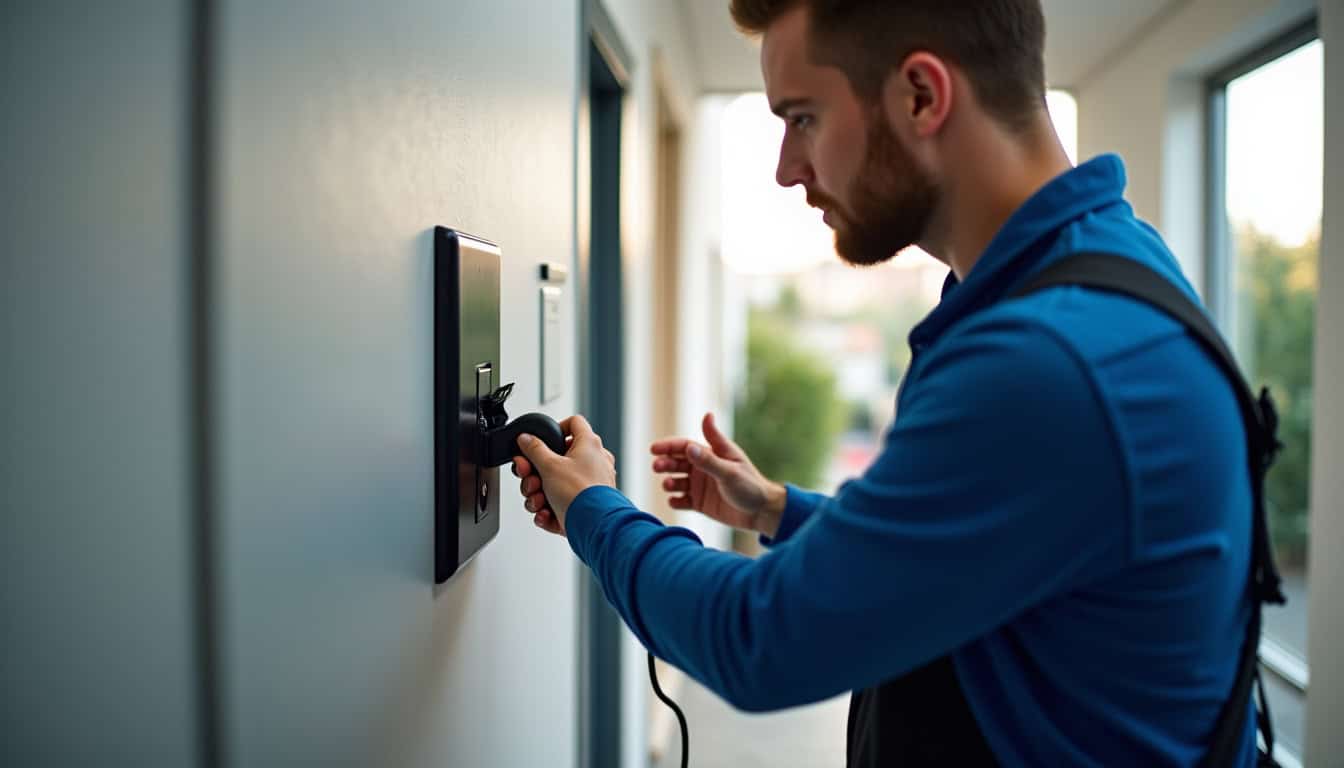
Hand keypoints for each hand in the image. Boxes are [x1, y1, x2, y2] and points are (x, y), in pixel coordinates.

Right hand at [511, 414, 616, 535]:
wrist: (593, 526)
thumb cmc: (580, 493)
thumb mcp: (549, 466)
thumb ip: (534, 449)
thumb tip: (526, 438)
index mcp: (589, 445)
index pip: (574, 424)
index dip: (557, 428)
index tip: (543, 439)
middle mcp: (594, 463)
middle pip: (557, 460)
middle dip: (536, 472)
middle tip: (529, 477)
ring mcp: (590, 486)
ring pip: (555, 485)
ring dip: (540, 494)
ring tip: (539, 500)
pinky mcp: (584, 506)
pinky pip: (560, 504)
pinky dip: (549, 510)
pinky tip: (545, 514)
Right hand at [650, 413, 786, 536]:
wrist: (762, 513)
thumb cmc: (751, 486)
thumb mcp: (729, 471)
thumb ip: (708, 460)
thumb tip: (689, 445)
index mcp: (712, 454)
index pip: (685, 446)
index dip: (668, 446)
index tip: (653, 449)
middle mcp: (704, 468)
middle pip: (677, 462)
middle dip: (665, 463)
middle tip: (657, 467)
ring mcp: (701, 486)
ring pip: (677, 481)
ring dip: (669, 482)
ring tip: (669, 485)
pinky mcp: (700, 503)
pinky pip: (682, 501)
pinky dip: (675, 500)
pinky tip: (674, 501)